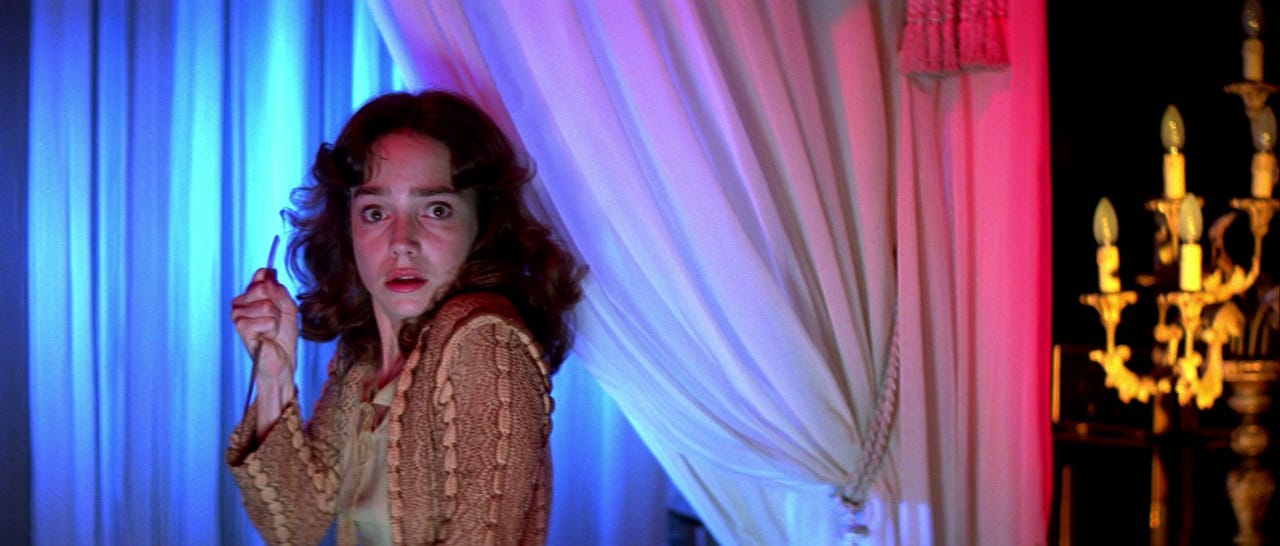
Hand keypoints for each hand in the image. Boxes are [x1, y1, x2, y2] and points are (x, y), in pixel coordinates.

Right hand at [230, 268, 298, 384]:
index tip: (279, 304)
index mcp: (250, 295)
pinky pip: (266, 320)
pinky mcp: (241, 327)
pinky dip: (272, 329)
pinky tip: (266, 337)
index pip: (261, 276)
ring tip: (271, 330)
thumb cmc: (283, 335)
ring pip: (266, 305)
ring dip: (276, 320)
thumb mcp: (288, 308)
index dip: (276, 289)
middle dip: (278, 306)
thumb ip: (279, 290)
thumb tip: (267, 276)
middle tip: (276, 320)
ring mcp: (238, 314)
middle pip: (262, 288)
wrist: (281, 359)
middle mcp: (240, 302)